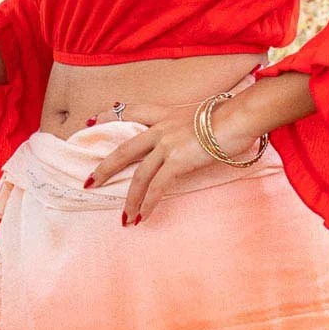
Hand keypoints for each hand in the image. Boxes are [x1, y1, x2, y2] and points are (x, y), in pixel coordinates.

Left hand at [83, 93, 267, 225]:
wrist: (239, 117)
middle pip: (124, 149)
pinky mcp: (178, 160)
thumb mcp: (201, 116)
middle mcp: (161, 128)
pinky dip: (149, 203)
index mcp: (164, 115)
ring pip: (139, 175)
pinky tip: (144, 216)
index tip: (90, 120)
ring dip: (130, 199)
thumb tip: (191, 139)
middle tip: (89, 182)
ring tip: (124, 218)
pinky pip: (158, 186)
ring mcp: (168, 144)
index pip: (129, 111)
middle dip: (104, 168)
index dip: (108, 115)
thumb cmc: (228, 117)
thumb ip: (188, 127)